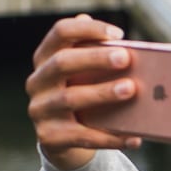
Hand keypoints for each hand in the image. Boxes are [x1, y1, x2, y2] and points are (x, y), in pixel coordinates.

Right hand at [26, 14, 140, 170]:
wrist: (64, 141)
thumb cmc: (82, 97)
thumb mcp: (84, 75)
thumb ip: (98, 55)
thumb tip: (128, 47)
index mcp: (45, 58)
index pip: (60, 32)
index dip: (87, 29)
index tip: (118, 34)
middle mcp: (37, 81)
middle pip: (62, 62)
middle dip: (95, 58)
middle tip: (125, 58)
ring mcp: (40, 110)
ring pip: (70, 98)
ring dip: (102, 93)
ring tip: (130, 89)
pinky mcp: (49, 137)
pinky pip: (82, 136)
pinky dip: (110, 137)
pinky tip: (133, 137)